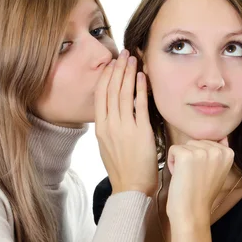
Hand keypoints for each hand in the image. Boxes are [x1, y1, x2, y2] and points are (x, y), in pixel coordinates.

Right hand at [95, 50, 156, 196]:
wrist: (131, 187)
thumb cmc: (122, 168)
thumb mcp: (107, 145)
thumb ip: (108, 126)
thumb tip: (111, 110)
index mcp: (100, 127)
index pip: (100, 94)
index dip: (106, 76)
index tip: (112, 63)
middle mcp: (109, 125)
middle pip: (111, 89)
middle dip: (117, 68)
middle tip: (124, 54)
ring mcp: (124, 128)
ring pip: (123, 94)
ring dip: (128, 73)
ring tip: (133, 59)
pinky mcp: (140, 132)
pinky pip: (139, 105)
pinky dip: (140, 89)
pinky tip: (142, 77)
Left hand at [165, 138, 233, 227]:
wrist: (192, 213)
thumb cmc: (202, 194)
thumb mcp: (219, 172)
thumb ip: (220, 153)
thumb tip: (223, 137)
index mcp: (228, 153)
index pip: (206, 142)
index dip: (200, 158)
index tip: (203, 174)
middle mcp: (217, 150)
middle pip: (194, 142)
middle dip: (190, 158)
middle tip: (195, 177)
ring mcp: (202, 152)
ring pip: (183, 146)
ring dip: (181, 161)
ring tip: (188, 177)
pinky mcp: (186, 155)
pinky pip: (173, 150)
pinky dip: (171, 163)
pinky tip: (180, 176)